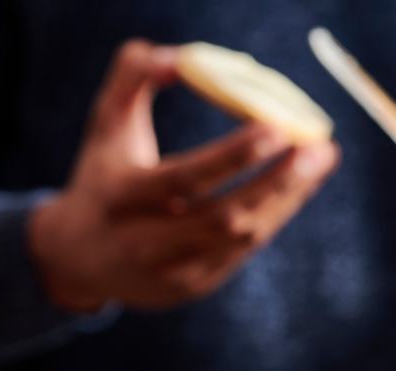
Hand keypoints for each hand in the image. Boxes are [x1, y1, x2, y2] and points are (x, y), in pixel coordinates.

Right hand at [29, 39, 338, 311]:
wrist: (75, 258)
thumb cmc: (102, 176)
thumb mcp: (105, 124)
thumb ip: (132, 76)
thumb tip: (181, 57)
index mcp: (122, 199)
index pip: (184, 180)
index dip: (233, 156)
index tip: (277, 127)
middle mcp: (143, 243)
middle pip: (223, 217)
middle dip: (278, 182)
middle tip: (319, 147)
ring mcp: (169, 272)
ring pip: (240, 239)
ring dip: (286, 200)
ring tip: (319, 160)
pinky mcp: (190, 288)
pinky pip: (241, 253)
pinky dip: (271, 217)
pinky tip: (293, 188)